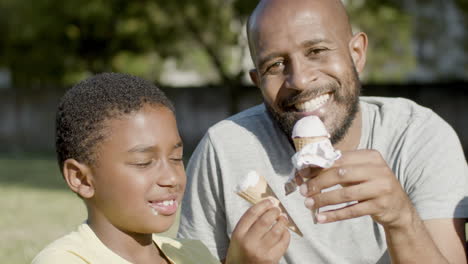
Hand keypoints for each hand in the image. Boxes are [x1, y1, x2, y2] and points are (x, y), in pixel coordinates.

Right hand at [224, 197, 290, 263]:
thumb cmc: (239, 254)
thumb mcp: (237, 238)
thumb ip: (248, 224)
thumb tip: (266, 207)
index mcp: (238, 234)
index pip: (252, 213)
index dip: (263, 204)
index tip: (269, 200)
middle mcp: (249, 242)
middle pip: (265, 220)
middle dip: (274, 211)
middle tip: (277, 209)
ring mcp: (261, 252)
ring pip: (277, 230)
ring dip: (282, 221)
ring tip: (283, 218)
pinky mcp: (271, 259)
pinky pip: (283, 242)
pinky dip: (286, 233)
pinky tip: (284, 231)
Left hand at [299, 150, 416, 229]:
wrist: (398, 207)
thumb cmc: (371, 185)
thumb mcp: (359, 172)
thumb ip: (338, 168)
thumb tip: (307, 170)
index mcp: (371, 156)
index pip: (339, 159)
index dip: (318, 167)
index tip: (302, 174)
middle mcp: (378, 170)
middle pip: (341, 175)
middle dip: (318, 183)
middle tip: (303, 191)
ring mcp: (381, 188)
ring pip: (345, 194)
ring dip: (323, 199)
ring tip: (308, 204)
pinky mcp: (381, 206)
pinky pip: (352, 211)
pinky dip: (334, 214)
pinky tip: (320, 217)